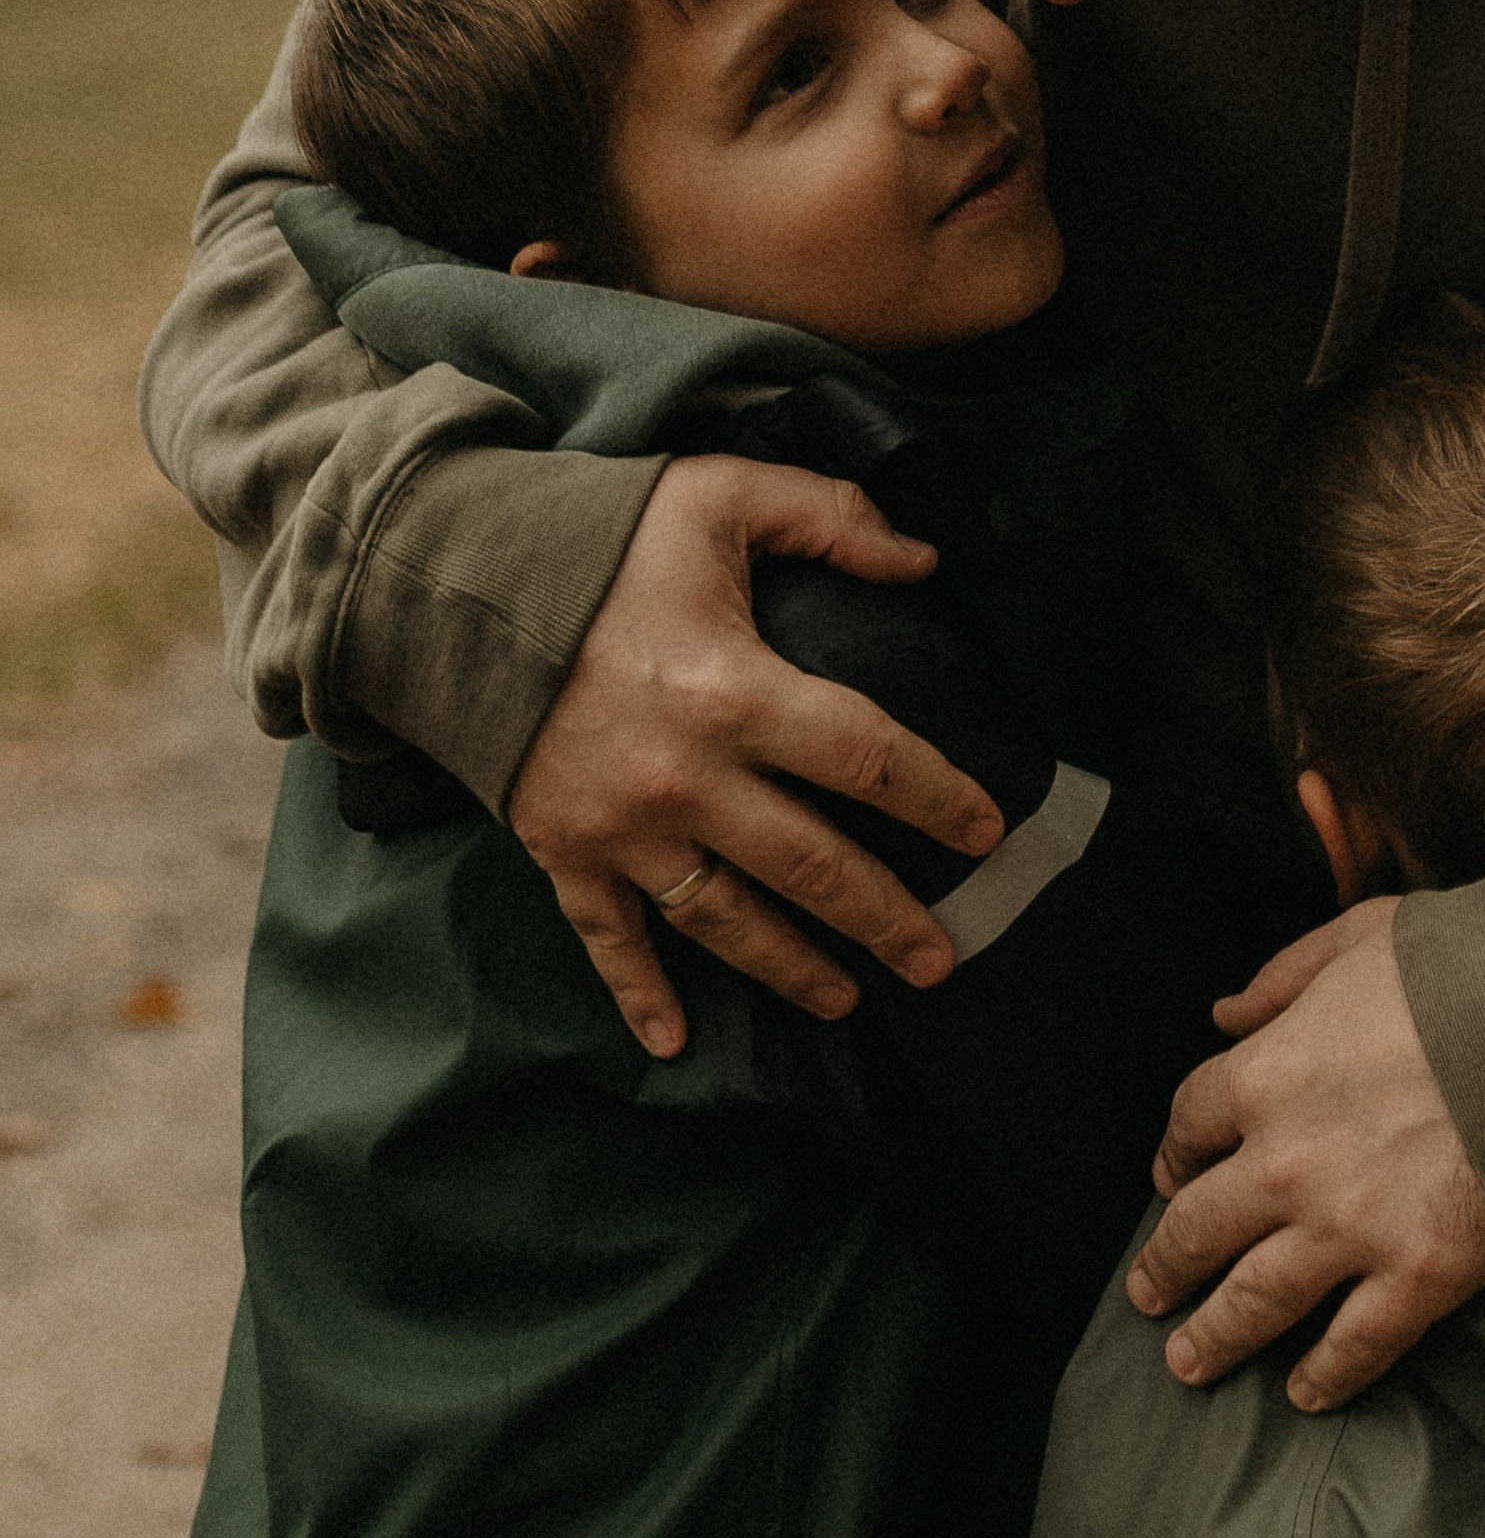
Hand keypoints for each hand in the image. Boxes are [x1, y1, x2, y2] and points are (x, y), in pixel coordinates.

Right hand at [507, 451, 1002, 1057]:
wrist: (445, 581)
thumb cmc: (596, 534)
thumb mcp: (719, 495)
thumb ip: (829, 517)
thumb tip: (925, 559)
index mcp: (733, 688)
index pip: (864, 754)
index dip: (934, 793)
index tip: (986, 828)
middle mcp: (684, 775)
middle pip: (810, 863)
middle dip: (883, 915)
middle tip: (941, 958)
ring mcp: (620, 826)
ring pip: (726, 920)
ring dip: (791, 966)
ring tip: (850, 997)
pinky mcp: (562, 849)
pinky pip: (608, 940)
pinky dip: (639, 993)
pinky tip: (674, 1042)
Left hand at [1125, 897, 1484, 1410]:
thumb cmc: (1461, 967)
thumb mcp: (1356, 936)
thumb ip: (1282, 978)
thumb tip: (1224, 1014)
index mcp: (1266, 1074)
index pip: (1189, 1124)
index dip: (1175, 1155)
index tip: (1172, 1178)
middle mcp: (1287, 1163)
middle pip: (1198, 1229)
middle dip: (1166, 1267)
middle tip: (1148, 1295)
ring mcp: (1350, 1228)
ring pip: (1257, 1302)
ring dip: (1215, 1337)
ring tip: (1188, 1362)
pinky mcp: (1418, 1275)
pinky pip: (1355, 1345)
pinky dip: (1325, 1376)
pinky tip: (1305, 1395)